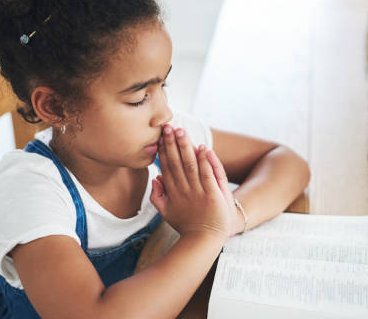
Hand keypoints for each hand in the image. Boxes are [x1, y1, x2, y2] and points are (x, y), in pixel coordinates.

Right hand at [149, 125, 235, 239]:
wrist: (204, 240)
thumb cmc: (187, 225)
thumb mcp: (166, 213)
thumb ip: (158, 196)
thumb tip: (155, 178)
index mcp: (172, 193)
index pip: (166, 166)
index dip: (164, 150)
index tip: (161, 135)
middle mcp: (184, 190)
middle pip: (177, 162)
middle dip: (172, 144)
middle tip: (169, 127)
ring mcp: (198, 192)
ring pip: (190, 166)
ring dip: (186, 148)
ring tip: (182, 132)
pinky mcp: (212, 195)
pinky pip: (207, 176)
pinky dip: (205, 162)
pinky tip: (202, 148)